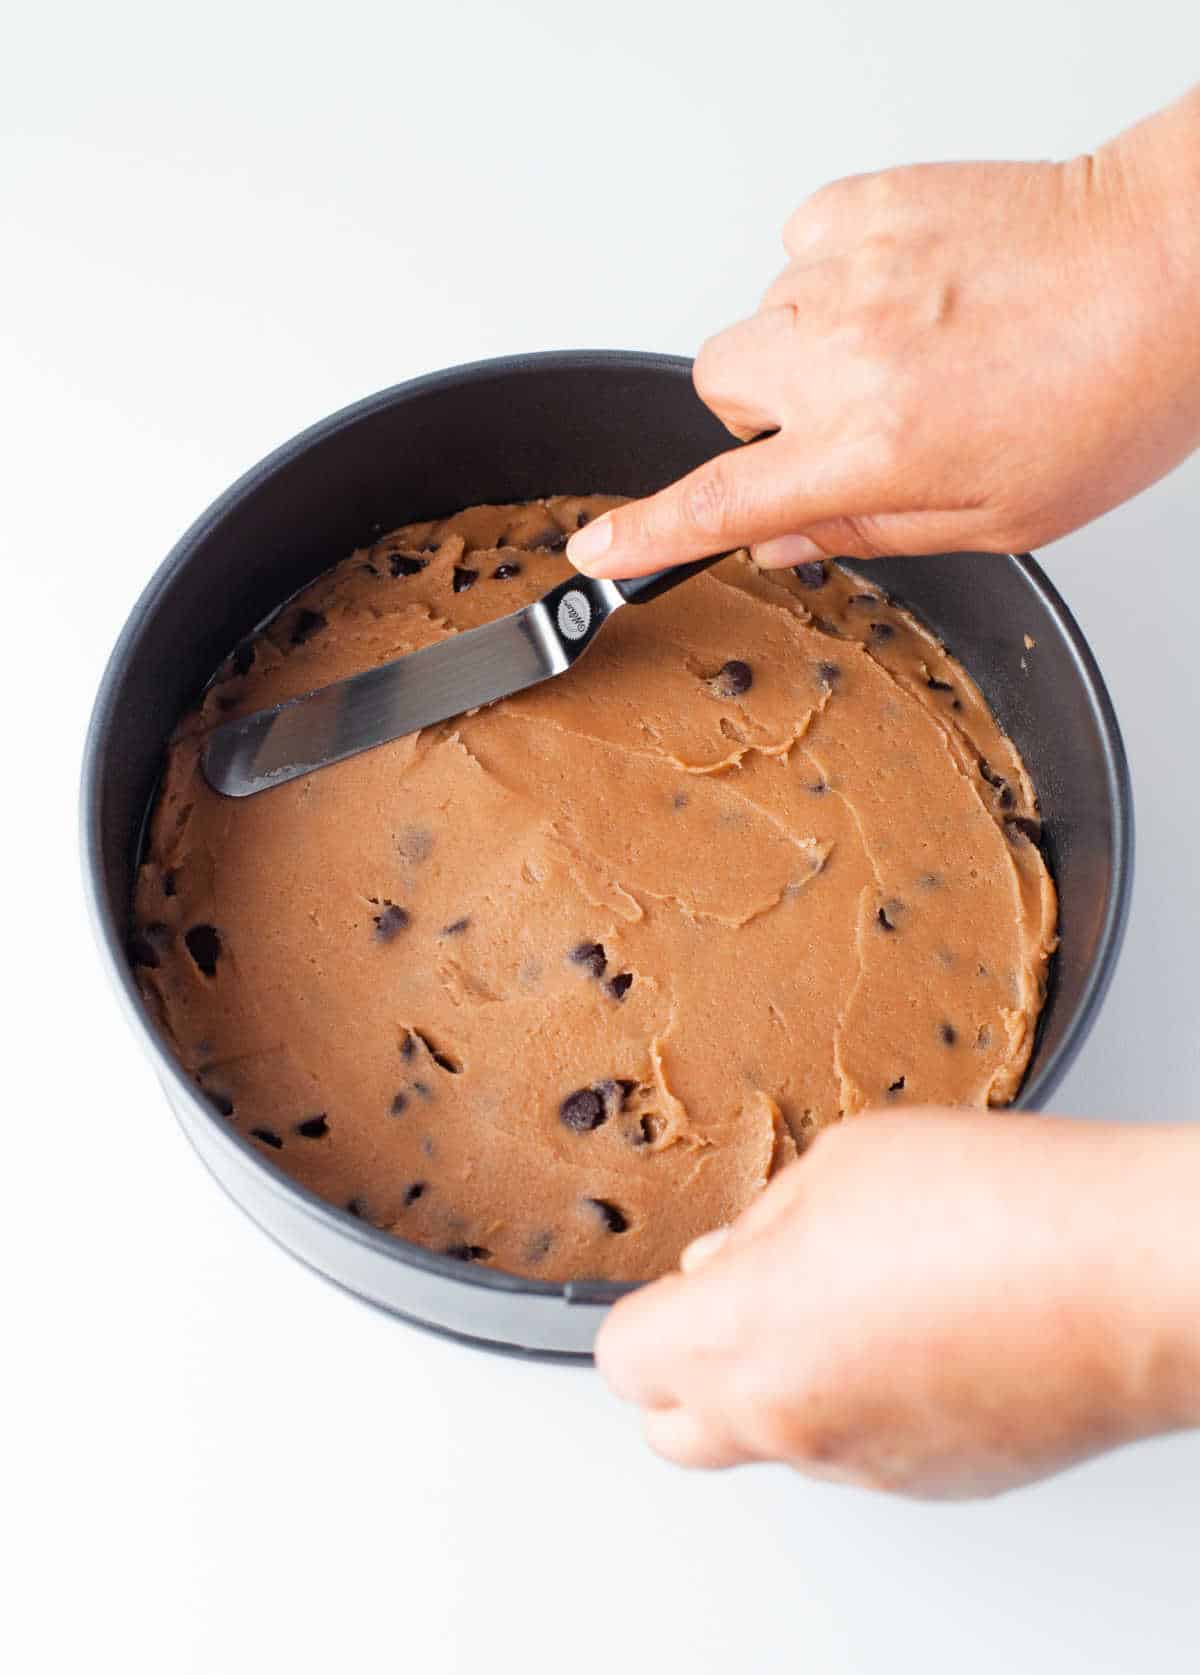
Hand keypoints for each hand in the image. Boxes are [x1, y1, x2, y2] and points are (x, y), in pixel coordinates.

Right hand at [567, 88, 1199, 579]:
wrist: (1175, 264)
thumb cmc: (1113, 392)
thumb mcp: (1000, 518)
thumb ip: (874, 530)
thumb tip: (788, 539)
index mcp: (873, 447)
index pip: (722, 502)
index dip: (648, 535)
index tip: (599, 548)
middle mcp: (844, 355)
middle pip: (717, 386)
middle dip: (762, 414)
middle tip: (843, 420)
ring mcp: (852, 270)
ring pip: (763, 319)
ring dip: (807, 346)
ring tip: (905, 346)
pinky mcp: (871, 201)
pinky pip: (803, 248)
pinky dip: (835, 276)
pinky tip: (908, 288)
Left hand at [594, 1110, 1199, 1497]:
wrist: (1129, 1278)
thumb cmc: (997, 1206)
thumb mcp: (839, 1162)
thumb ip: (760, 1223)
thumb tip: (725, 1261)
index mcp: (744, 1335)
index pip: (625, 1357)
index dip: (646, 1312)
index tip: (680, 1283)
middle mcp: (790, 1422)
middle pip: (676, 1432)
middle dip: (689, 1371)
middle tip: (742, 1302)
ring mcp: (863, 1465)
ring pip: (773, 1442)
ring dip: (783, 1384)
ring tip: (858, 1298)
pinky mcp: (932, 1484)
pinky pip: (856, 1453)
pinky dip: (860, 1406)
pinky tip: (917, 1332)